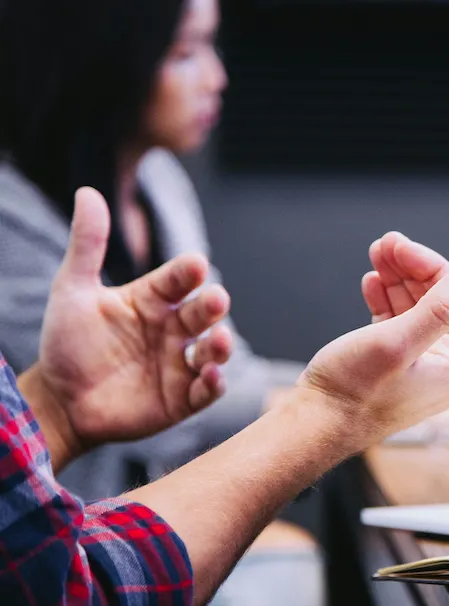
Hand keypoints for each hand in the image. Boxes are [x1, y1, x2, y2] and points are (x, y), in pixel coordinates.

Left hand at [23, 188, 232, 467]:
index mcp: (152, 301)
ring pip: (212, 351)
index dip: (187, 273)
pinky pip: (205, 391)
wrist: (60, 402)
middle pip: (202, 313)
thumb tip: (87, 192)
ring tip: (219, 340)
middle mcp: (172, 329)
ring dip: (221, 346)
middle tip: (216, 300)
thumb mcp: (73, 292)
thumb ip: (87, 245)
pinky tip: (211, 376)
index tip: (196, 264)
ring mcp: (179, 364)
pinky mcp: (182, 399)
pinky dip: (214, 384)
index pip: (177, 280)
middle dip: (212, 306)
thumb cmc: (68, 344)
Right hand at [298, 232, 448, 446]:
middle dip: (410, 270)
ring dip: (396, 281)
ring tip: (376, 256)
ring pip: (415, 311)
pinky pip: (397, 326)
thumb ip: (439, 309)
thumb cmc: (352, 391)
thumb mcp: (396, 343)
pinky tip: (372, 284)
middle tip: (384, 243)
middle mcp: (443, 368)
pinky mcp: (393, 368)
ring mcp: (418, 368)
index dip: (429, 265)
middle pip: (437, 302)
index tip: (398, 245)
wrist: (315, 425)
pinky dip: (385, 302)